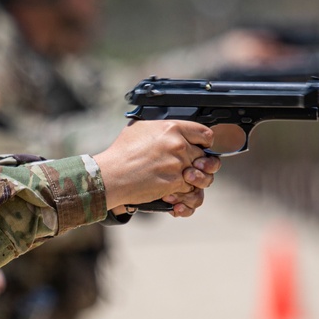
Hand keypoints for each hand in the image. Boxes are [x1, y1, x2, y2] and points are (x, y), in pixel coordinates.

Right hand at [93, 120, 220, 216]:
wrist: (113, 175)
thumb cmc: (122, 152)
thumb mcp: (141, 128)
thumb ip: (161, 127)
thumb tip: (169, 128)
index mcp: (173, 128)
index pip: (205, 133)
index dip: (205, 142)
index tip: (202, 147)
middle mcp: (179, 145)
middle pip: (204, 155)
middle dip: (197, 163)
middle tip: (188, 167)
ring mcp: (179, 164)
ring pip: (200, 174)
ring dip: (194, 179)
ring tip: (183, 179)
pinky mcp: (176, 182)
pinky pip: (190, 188)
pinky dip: (183, 191)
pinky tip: (172, 189)